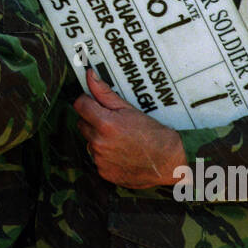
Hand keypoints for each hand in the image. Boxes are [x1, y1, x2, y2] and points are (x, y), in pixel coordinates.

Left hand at [72, 67, 187, 188]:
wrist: (167, 162)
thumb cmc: (152, 133)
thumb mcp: (129, 109)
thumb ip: (105, 92)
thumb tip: (89, 75)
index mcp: (105, 124)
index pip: (80, 105)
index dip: (87, 101)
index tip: (95, 102)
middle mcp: (99, 143)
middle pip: (81, 123)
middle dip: (93, 120)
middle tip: (113, 121)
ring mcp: (100, 159)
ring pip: (89, 141)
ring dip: (99, 138)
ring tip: (120, 138)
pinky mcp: (103, 172)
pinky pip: (97, 158)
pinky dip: (105, 155)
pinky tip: (121, 152)